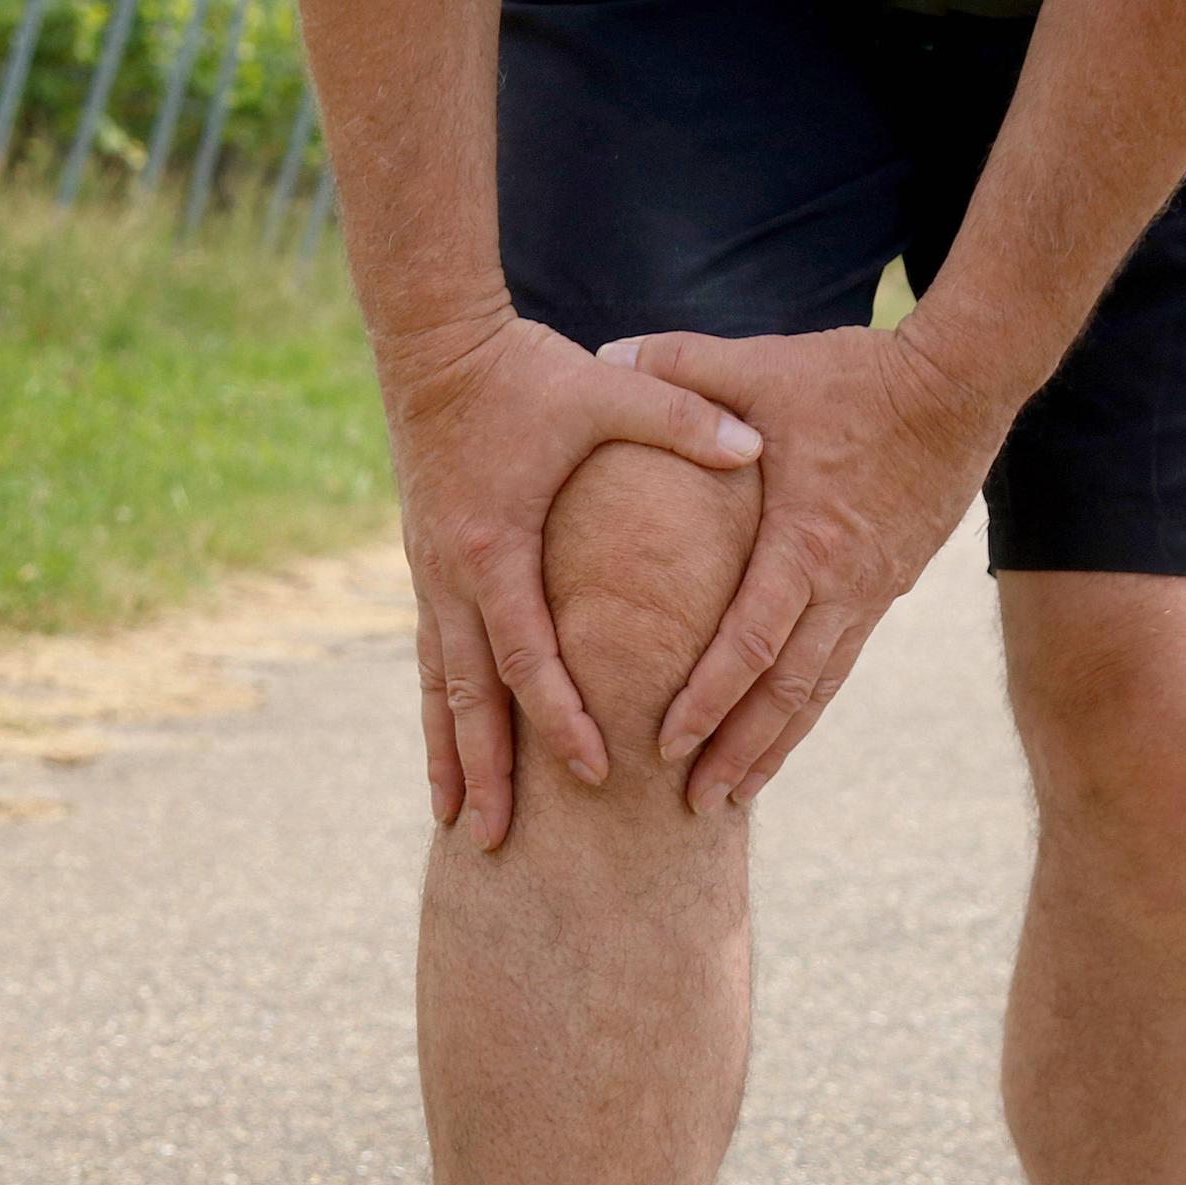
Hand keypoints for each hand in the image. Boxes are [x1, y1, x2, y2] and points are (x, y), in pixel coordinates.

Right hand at [381, 307, 763, 848]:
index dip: (562, 717)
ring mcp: (431, 573)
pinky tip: (446, 756)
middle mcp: (453, 572)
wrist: (436, 341)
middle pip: (468, 695)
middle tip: (493, 843)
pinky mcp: (428, 566)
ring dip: (448, 757)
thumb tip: (758, 442)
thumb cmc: (529, 370)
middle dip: (485, 771)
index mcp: (498, 544)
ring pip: (438, 686)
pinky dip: (439, 712)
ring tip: (456, 824)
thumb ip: (684, 419)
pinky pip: (434, 656)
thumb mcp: (610, 389)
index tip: (594, 770)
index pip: (531, 653)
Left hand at [597, 323, 1018, 812]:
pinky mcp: (889, 585)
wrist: (962, 384)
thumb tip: (605, 353)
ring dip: (777, 746)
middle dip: (739, 751)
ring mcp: (871, 590)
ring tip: (736, 794)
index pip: (752, 641)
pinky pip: (843, 662)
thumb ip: (681, 366)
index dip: (709, 696)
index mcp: (805, 541)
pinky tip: (785, 730)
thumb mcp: (764, 365)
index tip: (668, 742)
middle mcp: (843, 583)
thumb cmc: (858, 374)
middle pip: (788, 692)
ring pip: (821, 690)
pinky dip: (809, 706)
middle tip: (696, 804)